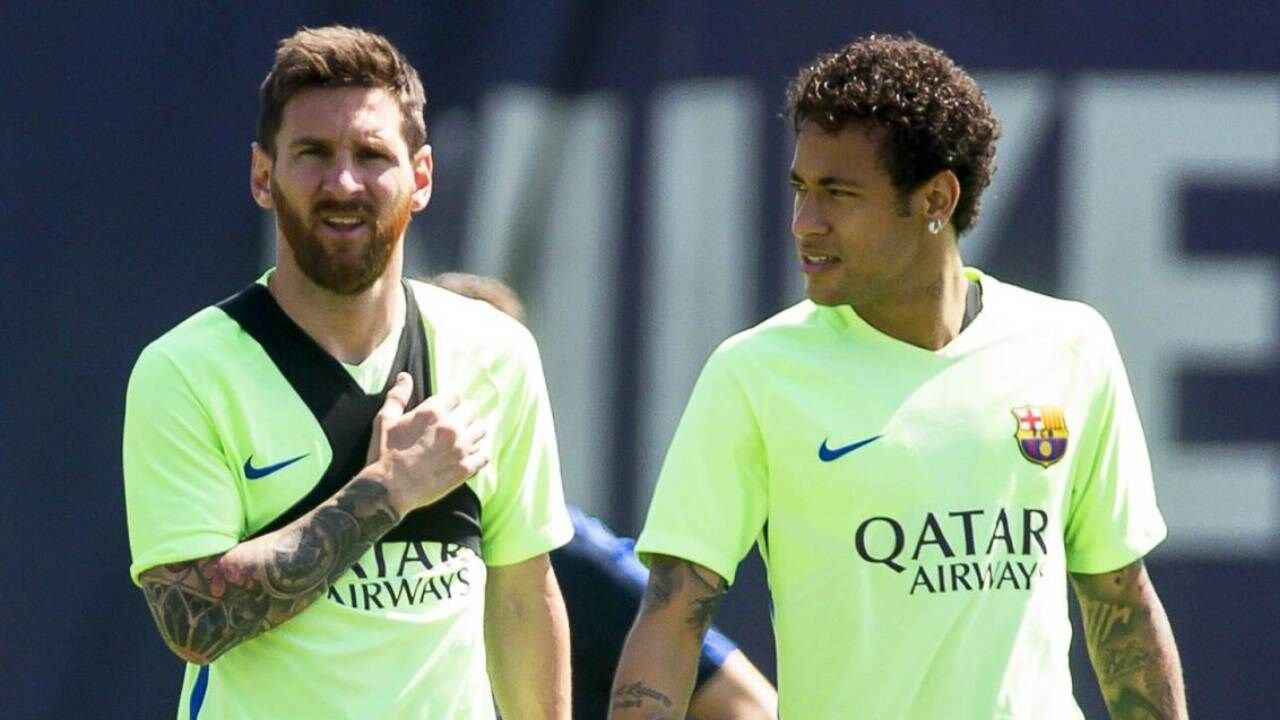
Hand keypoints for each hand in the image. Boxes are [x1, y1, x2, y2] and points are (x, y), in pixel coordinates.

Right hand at [364, 372, 489, 514]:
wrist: (388, 490)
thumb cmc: (384, 453)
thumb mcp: (385, 420)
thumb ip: (398, 396)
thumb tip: (405, 376)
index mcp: (432, 412)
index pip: (455, 395)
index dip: (449, 401)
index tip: (445, 409)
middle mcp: (451, 427)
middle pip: (471, 410)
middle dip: (463, 414)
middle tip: (455, 423)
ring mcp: (460, 448)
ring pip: (481, 430)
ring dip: (473, 432)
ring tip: (463, 438)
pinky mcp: (465, 468)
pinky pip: (484, 455)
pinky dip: (478, 455)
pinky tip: (468, 457)